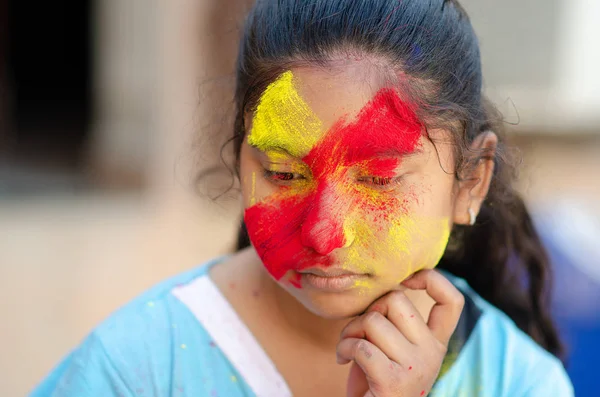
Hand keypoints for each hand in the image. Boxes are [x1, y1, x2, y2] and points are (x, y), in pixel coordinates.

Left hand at [336, 270, 463, 396]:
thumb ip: (395, 321)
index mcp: (436, 342)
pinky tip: (342, 359)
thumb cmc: (375, 380)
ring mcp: (417, 367)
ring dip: (349, 332)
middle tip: (358, 332)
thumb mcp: (393, 347)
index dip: (431, 279)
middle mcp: (433, 353)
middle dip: (368, 310)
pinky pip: (361, 346)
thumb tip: (386, 286)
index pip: (452, 301)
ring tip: (347, 348)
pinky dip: (344, 348)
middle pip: (396, 300)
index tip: (406, 280)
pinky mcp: (394, 381)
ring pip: (373, 321)